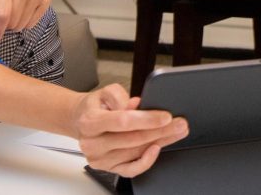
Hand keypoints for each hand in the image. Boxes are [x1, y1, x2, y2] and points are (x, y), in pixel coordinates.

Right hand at [73, 84, 188, 176]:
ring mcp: (100, 158)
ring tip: (175, 132)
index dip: (147, 120)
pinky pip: (131, 170)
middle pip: (132, 139)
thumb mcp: (105, 92)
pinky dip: (146, 161)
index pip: (123, 121)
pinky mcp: (108, 168)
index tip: (166, 117)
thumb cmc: (96, 107)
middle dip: (160, 131)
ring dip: (159, 142)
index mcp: (90, 121)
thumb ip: (119, 96)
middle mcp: (92, 142)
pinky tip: (157, 149)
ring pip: (135, 153)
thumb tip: (137, 107)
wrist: (81, 120)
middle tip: (179, 123)